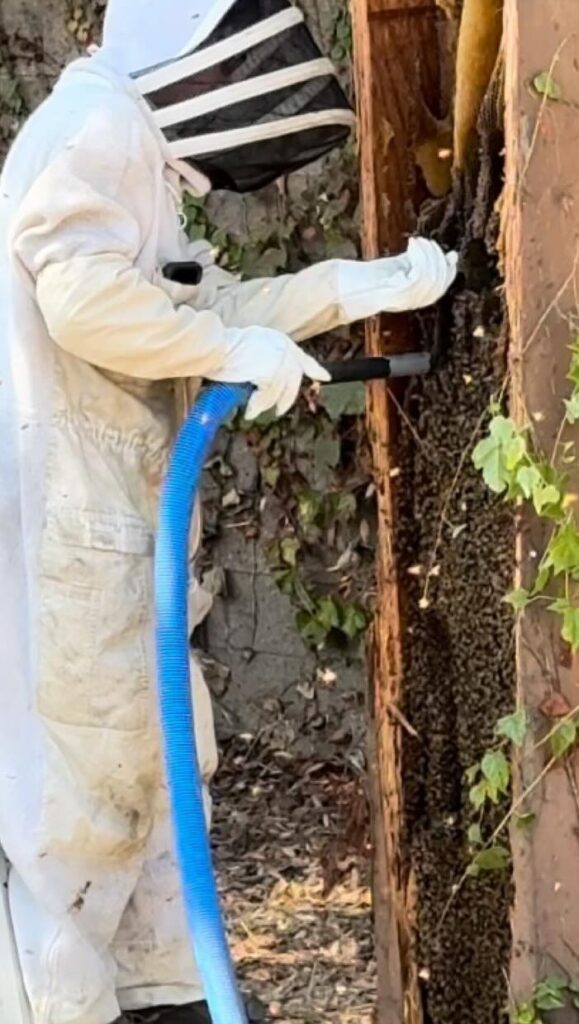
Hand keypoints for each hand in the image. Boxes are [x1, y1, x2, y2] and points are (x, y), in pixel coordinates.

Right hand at [208, 327, 329, 419]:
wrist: (215, 346)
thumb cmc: (224, 348)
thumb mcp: (252, 347)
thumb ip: (266, 359)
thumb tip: (268, 382)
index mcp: (280, 340)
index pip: (302, 357)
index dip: (315, 369)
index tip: (325, 378)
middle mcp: (284, 348)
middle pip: (294, 379)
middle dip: (286, 398)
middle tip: (278, 411)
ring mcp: (280, 361)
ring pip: (280, 391)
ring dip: (266, 404)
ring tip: (254, 411)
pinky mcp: (272, 374)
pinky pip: (268, 396)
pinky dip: (258, 405)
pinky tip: (250, 411)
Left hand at [336, 238, 457, 321]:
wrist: (343, 288)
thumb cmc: (367, 278)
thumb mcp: (399, 268)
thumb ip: (420, 263)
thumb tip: (450, 255)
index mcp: (413, 298)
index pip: (442, 286)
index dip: (450, 270)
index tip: (450, 254)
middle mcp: (410, 301)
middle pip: (439, 282)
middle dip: (438, 258)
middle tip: (425, 242)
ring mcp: (403, 298)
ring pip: (432, 277)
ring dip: (429, 254)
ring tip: (417, 242)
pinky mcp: (396, 291)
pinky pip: (420, 275)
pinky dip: (421, 255)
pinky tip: (413, 244)